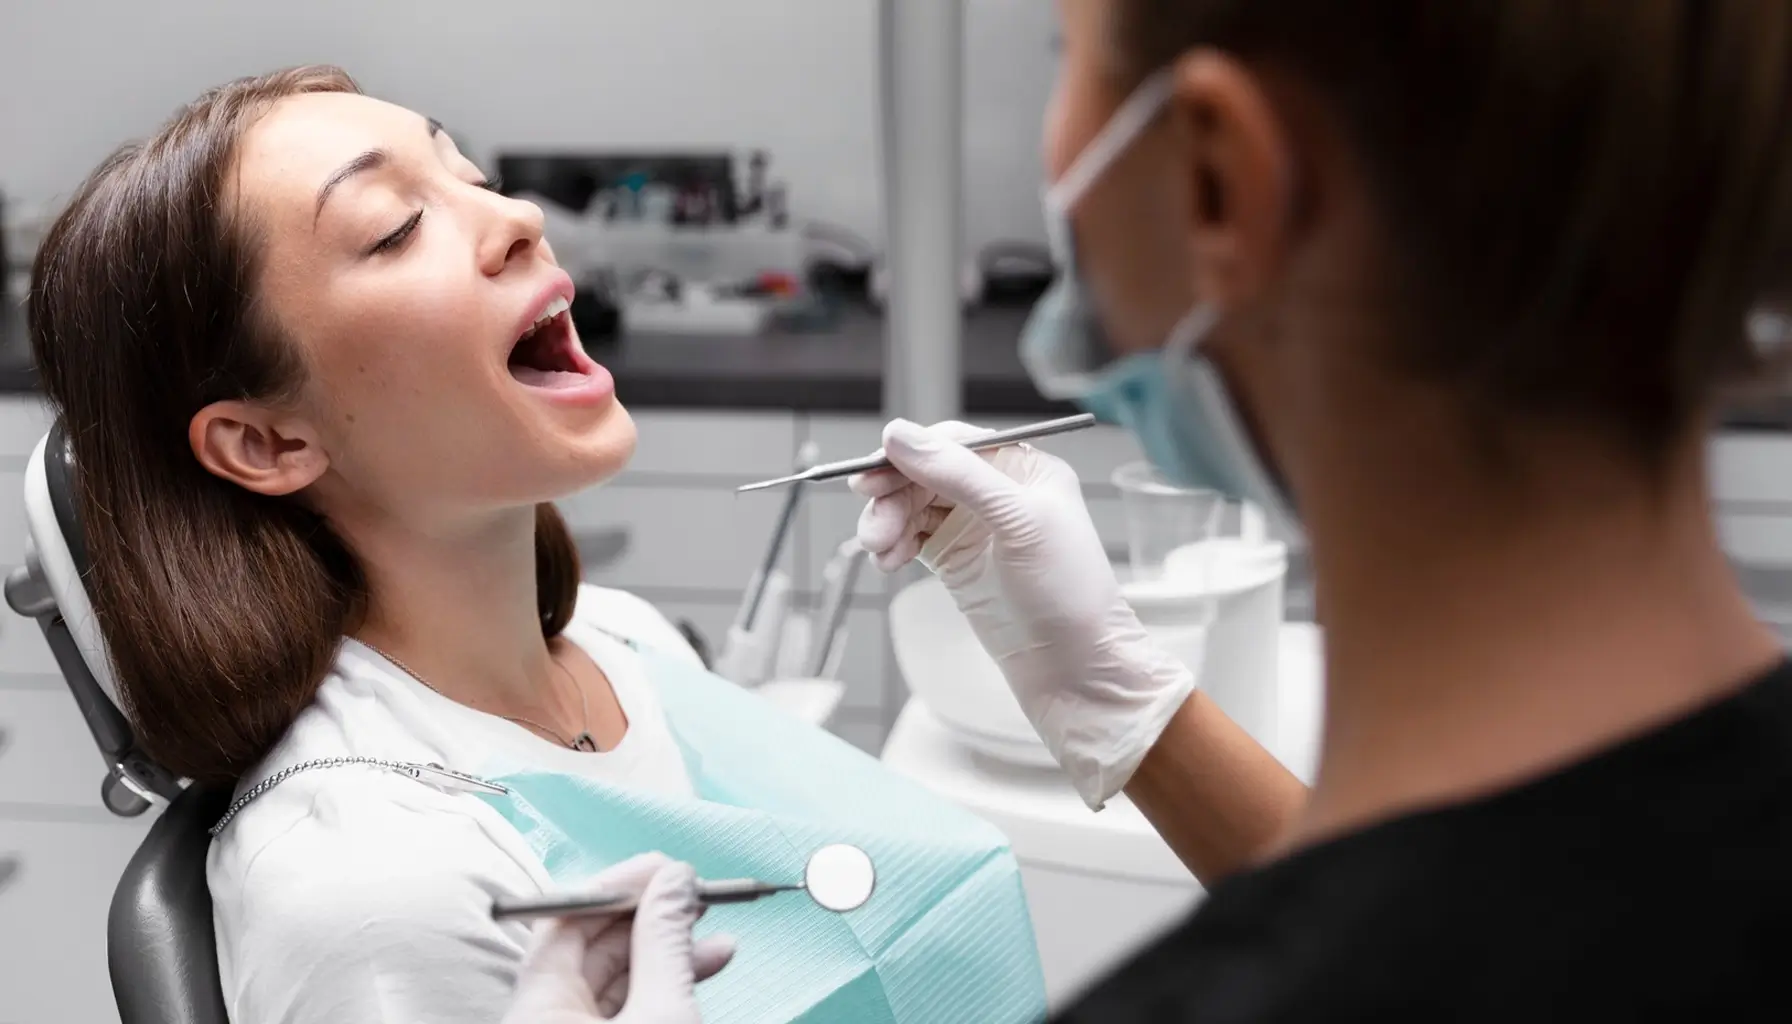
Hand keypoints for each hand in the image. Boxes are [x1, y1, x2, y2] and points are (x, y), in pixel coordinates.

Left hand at [501, 854, 735, 1023]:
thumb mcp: (663, 1014)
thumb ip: (666, 945)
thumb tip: (676, 880)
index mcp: (537, 1007)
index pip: (562, 921)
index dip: (614, 887)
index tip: (664, 868)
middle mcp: (545, 1017)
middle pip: (590, 945)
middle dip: (648, 915)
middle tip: (694, 894)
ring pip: (615, 977)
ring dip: (667, 949)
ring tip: (716, 930)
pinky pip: (628, 1005)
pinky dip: (665, 982)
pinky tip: (709, 962)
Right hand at [854, 419, 1194, 807]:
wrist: (1073, 667)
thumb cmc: (1068, 592)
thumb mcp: (1018, 520)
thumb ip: (959, 474)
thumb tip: (901, 436)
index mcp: (1024, 468)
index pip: (955, 442)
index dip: (911, 452)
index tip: (874, 471)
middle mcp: (998, 492)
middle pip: (926, 472)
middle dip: (893, 495)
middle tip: (873, 525)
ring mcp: (975, 526)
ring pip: (913, 505)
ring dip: (888, 521)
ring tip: (879, 549)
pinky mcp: (956, 560)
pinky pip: (911, 536)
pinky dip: (894, 544)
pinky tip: (889, 561)